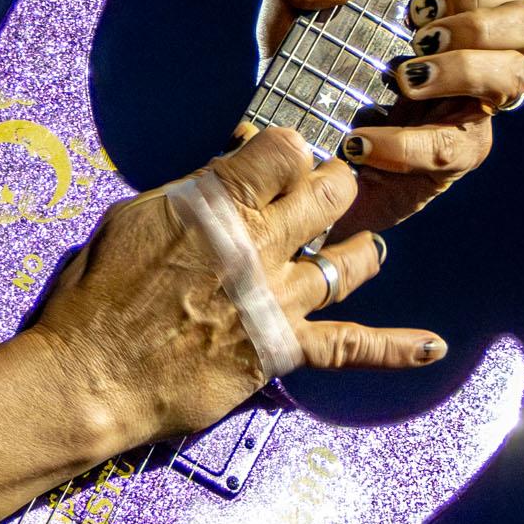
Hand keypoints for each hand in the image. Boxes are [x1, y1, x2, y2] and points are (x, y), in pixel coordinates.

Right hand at [22, 125, 441, 452]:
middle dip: (332, 186)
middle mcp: (259, 245)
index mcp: (219, 204)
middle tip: (325, 193)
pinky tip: (431, 345)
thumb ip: (192, 192)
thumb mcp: (134, 218)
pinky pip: (350, 347)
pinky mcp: (281, 350)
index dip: (286, 148)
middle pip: (329, 193)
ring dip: (358, 251)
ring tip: (363, 248)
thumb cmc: (97, 294)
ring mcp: (277, 299)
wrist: (92, 375)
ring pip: (348, 261)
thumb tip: (230, 171)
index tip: (277, 159)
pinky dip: (395, 348)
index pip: (286, 148)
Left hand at [258, 0, 523, 238]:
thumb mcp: (288, 13)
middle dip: (481, 21)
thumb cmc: (302, 70)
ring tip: (402, 78)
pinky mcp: (449, 162)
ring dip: (463, 66)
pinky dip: (405, 143)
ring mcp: (469, 111)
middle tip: (420, 35)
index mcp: (454, 19)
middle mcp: (475, 62)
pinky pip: (451, 147)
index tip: (421, 3)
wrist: (291, 150)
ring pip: (516, 78)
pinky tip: (361, 139)